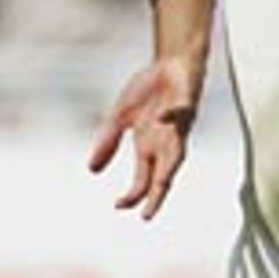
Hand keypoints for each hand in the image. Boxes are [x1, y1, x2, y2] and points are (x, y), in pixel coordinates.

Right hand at [88, 54, 199, 220]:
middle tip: (147, 214)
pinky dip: (174, 116)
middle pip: (164, 176)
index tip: (118, 205)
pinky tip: (162, 118)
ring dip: (170, 166)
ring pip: (178, 152)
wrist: (172, 63)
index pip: (144, 180)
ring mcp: (179, 125)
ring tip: (163, 181)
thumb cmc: (149, 91)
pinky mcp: (187, 103)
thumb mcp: (121, 117)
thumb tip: (91, 170)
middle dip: (157, 195)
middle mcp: (166, 142)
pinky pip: (183, 111)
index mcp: (150, 147)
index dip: (133, 195)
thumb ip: (108, 142)